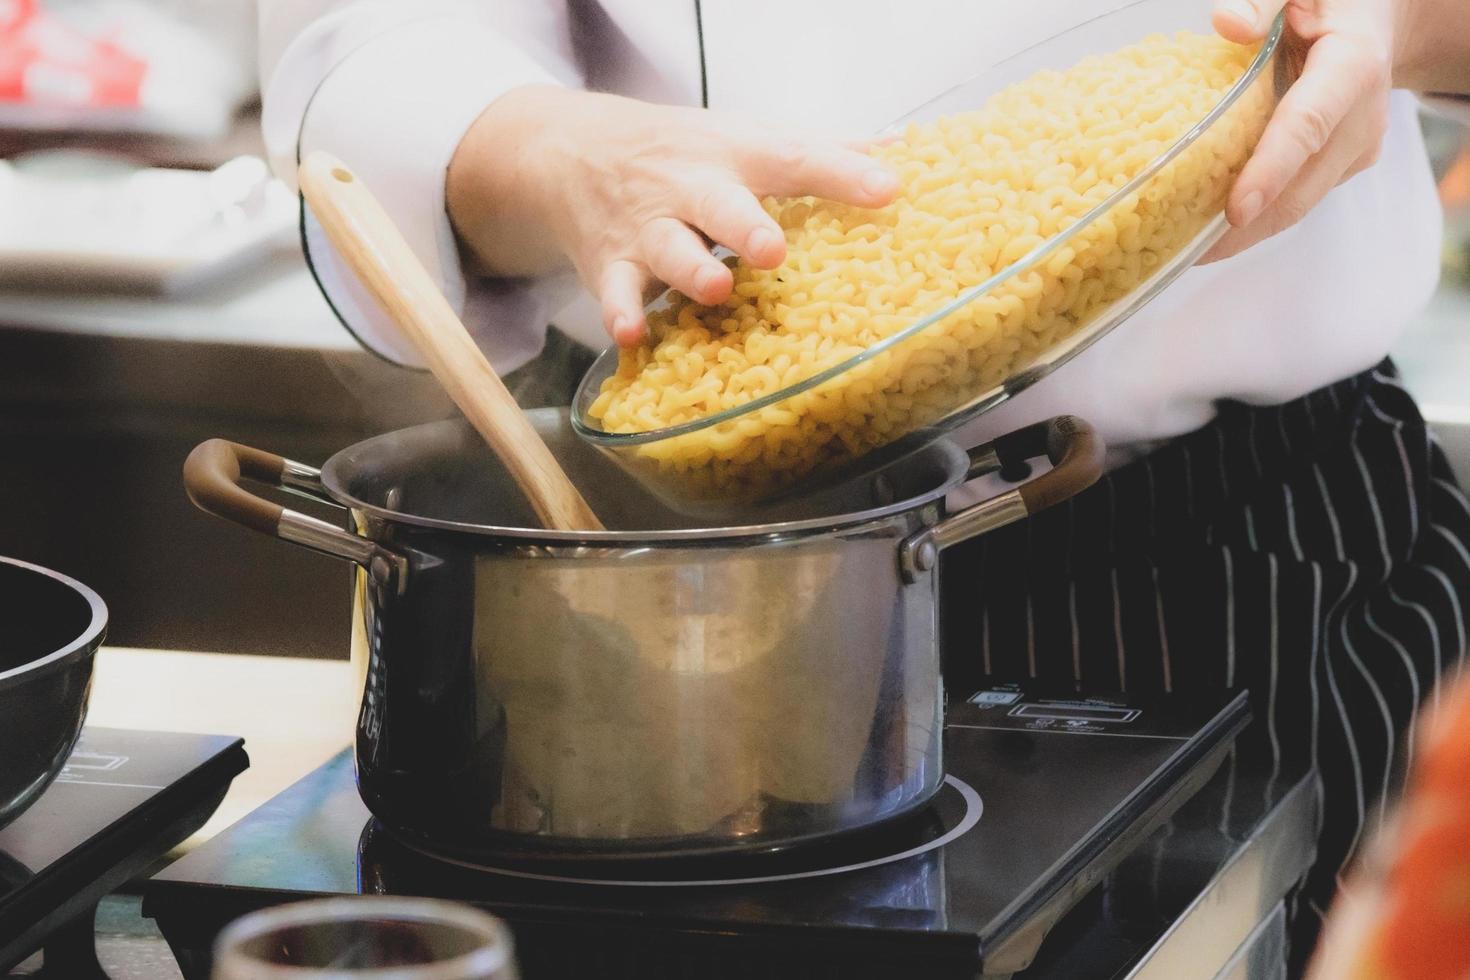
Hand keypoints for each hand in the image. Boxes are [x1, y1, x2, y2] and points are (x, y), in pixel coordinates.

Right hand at [447, 86, 898, 346]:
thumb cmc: (682, 151)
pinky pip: (614, 291)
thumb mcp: (748, 136)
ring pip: (669, 250)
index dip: (843, 173)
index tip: (888, 188)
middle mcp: (692, 189)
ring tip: (716, 286)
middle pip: (720, 203)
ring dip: (691, 270)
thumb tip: (900, 148)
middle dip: (746, 226)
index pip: (794, 158)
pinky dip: (619, 312)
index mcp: (736, 156)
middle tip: (773, 249)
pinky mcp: (611, 264)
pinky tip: (630, 333)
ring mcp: (649, 228)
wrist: (572, 148)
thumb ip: (822, 149)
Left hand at [1203, 0, 1396, 260]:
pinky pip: (1299, 199)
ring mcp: (1358, 149)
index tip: (1236, 211)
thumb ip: (1263, 1)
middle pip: (1301, 186)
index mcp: (1351, 68)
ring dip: (1246, 236)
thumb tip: (1226, 23)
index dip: (1271, 171)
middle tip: (1186, 254)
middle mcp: (1362, 118)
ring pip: (1299, 205)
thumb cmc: (1330, 2)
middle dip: (1245, 230)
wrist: (1377, 22)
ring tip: (1188, 252)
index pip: (1307, 126)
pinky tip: (1211, 231)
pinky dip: (1258, 220)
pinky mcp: (1345, 167)